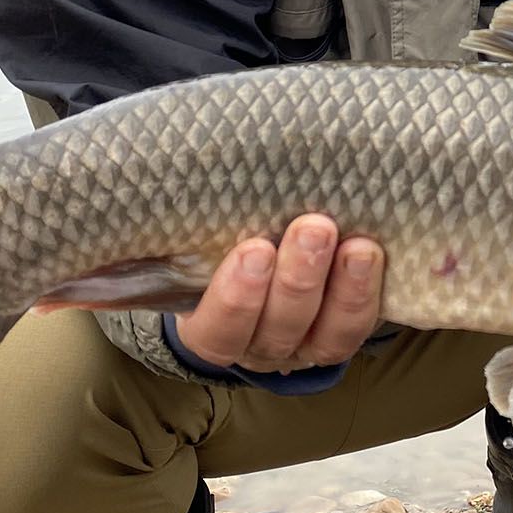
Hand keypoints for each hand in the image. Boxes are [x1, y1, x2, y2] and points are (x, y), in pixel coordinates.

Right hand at [176, 214, 385, 372]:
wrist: (262, 265)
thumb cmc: (221, 243)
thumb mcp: (200, 240)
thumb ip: (194, 221)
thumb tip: (135, 166)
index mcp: (210, 328)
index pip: (217, 329)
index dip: (235, 297)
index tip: (253, 249)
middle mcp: (258, 345)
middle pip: (277, 329)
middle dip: (297, 280)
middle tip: (312, 228)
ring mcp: (306, 345)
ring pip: (327, 334)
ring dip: (345, 289)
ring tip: (358, 246)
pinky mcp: (345, 332)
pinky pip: (360, 326)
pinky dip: (370, 292)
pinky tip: (376, 254)